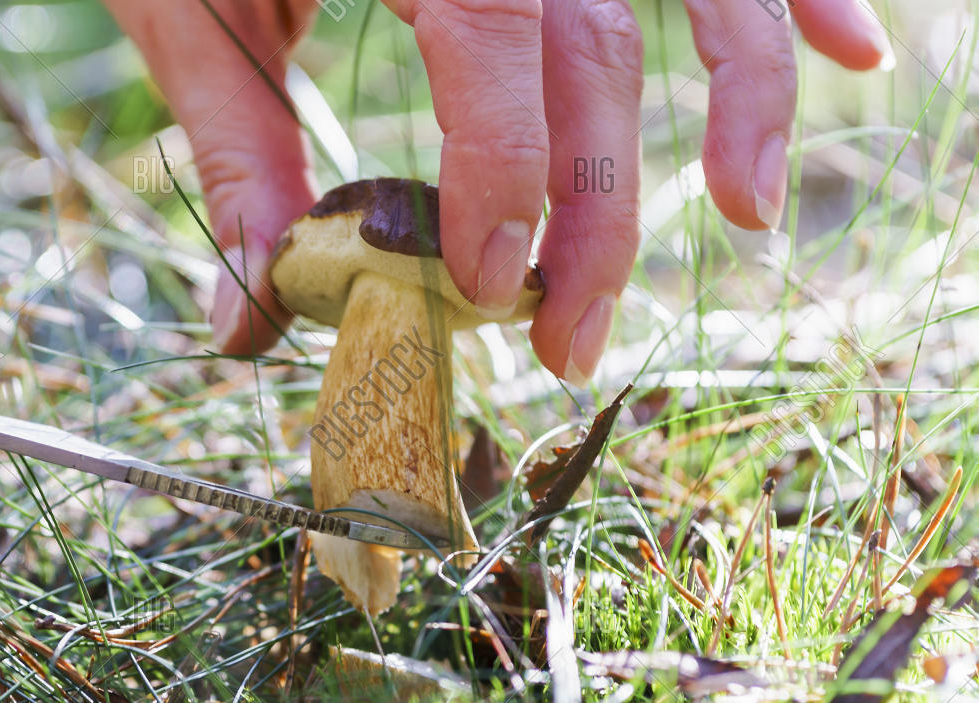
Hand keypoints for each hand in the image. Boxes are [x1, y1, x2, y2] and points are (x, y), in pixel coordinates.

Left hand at [103, 0, 892, 382]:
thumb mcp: (184, 1)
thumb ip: (233, 145)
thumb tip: (250, 311)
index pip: (487, 42)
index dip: (502, 176)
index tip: (486, 285)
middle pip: (594, 45)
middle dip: (595, 207)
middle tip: (568, 337)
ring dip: (731, 106)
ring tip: (749, 215)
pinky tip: (851, 50)